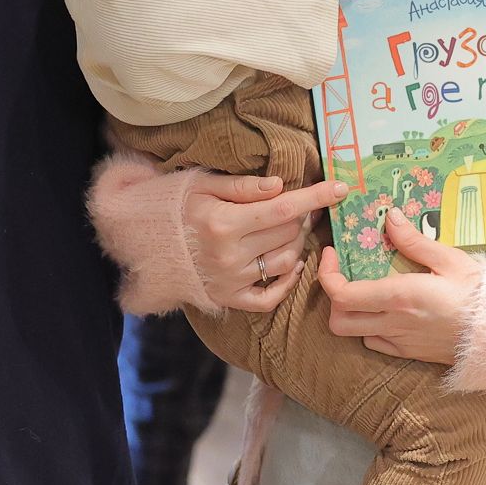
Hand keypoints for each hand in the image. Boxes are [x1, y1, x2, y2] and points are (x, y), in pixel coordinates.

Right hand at [185, 172, 343, 311]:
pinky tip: (292, 265)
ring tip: (291, 230)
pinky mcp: (228, 299)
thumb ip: (243, 187)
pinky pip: (270, 297)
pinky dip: (287, 282)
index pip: (282, 209)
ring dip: (297, 244)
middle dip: (302, 216)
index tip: (341, 188)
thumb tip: (280, 186)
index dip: (315, 197)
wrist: (144, 243)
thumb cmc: (175, 206)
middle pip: (287, 234)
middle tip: (301, 206)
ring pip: (286, 262)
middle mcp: (228, 255)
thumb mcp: (203, 185)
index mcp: (223, 222)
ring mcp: (230, 281)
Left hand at [316, 207, 481, 364]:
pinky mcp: (410, 353)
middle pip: (338, 321)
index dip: (327, 275)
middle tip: (345, 275)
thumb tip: (389, 217)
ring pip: (354, 334)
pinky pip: (376, 343)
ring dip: (351, 313)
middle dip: (333, 298)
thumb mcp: (450, 259)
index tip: (333, 255)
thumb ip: (414, 240)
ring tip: (365, 292)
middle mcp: (392, 322)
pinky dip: (370, 328)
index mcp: (398, 296)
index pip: (341, 294)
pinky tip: (386, 311)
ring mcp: (400, 342)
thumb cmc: (480, 293)